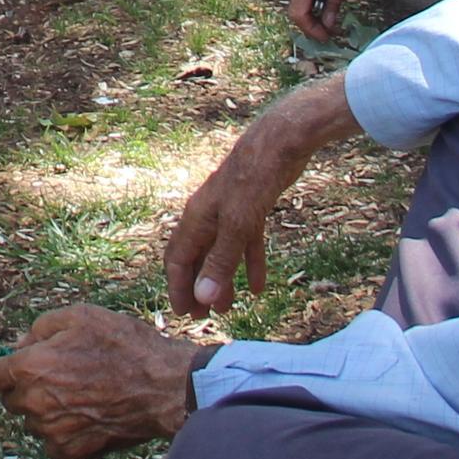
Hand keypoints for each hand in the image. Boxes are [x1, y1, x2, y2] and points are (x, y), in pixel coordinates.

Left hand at [0, 306, 208, 458]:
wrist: (163, 386)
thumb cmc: (124, 346)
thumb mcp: (80, 316)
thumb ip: (40, 328)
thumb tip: (21, 344)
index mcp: (29, 368)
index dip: (1, 371)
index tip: (15, 369)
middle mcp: (34, 403)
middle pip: (11, 401)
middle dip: (27, 388)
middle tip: (59, 377)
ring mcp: (52, 430)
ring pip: (33, 422)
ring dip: (45, 411)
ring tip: (79, 395)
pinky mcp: (72, 451)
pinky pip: (53, 442)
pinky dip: (63, 432)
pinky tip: (86, 415)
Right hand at [163, 83, 350, 315]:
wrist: (280, 142)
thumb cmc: (253, 179)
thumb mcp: (237, 225)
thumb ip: (221, 261)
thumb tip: (204, 297)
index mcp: (196, 218)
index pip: (178, 260)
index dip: (178, 287)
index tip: (185, 314)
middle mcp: (208, 216)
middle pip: (197, 258)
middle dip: (198, 287)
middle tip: (203, 316)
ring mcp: (230, 212)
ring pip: (221, 254)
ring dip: (222, 280)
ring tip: (228, 307)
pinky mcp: (251, 209)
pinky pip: (246, 244)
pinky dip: (249, 264)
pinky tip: (258, 287)